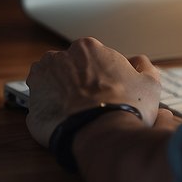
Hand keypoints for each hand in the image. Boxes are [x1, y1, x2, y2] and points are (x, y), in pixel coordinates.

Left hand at [25, 37, 162, 146]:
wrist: (101, 133)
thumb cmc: (126, 106)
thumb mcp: (149, 82)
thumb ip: (143, 66)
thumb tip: (139, 62)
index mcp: (88, 48)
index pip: (93, 58)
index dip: (102, 75)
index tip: (108, 89)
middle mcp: (60, 58)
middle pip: (69, 68)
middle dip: (78, 83)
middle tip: (93, 103)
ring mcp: (40, 81)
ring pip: (51, 85)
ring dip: (61, 95)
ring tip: (78, 114)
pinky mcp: (31, 105)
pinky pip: (42, 107)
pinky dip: (52, 114)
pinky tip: (67, 124)